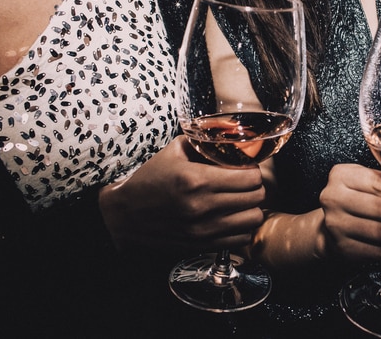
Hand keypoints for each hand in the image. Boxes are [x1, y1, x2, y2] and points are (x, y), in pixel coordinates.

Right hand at [98, 136, 264, 251]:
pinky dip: (241, 228)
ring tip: (240, 201)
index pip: (250, 177)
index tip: (245, 168)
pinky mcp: (202, 245)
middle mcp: (202, 206)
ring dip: (251, 208)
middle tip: (244, 183)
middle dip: (255, 187)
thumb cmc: (149, 180)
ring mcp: (203, 229)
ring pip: (253, 219)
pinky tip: (231, 219)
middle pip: (256, 197)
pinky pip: (241, 239)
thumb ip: (203, 141)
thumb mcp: (173, 151)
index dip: (253, 170)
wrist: (123, 216)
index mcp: (197, 179)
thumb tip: (230, 135)